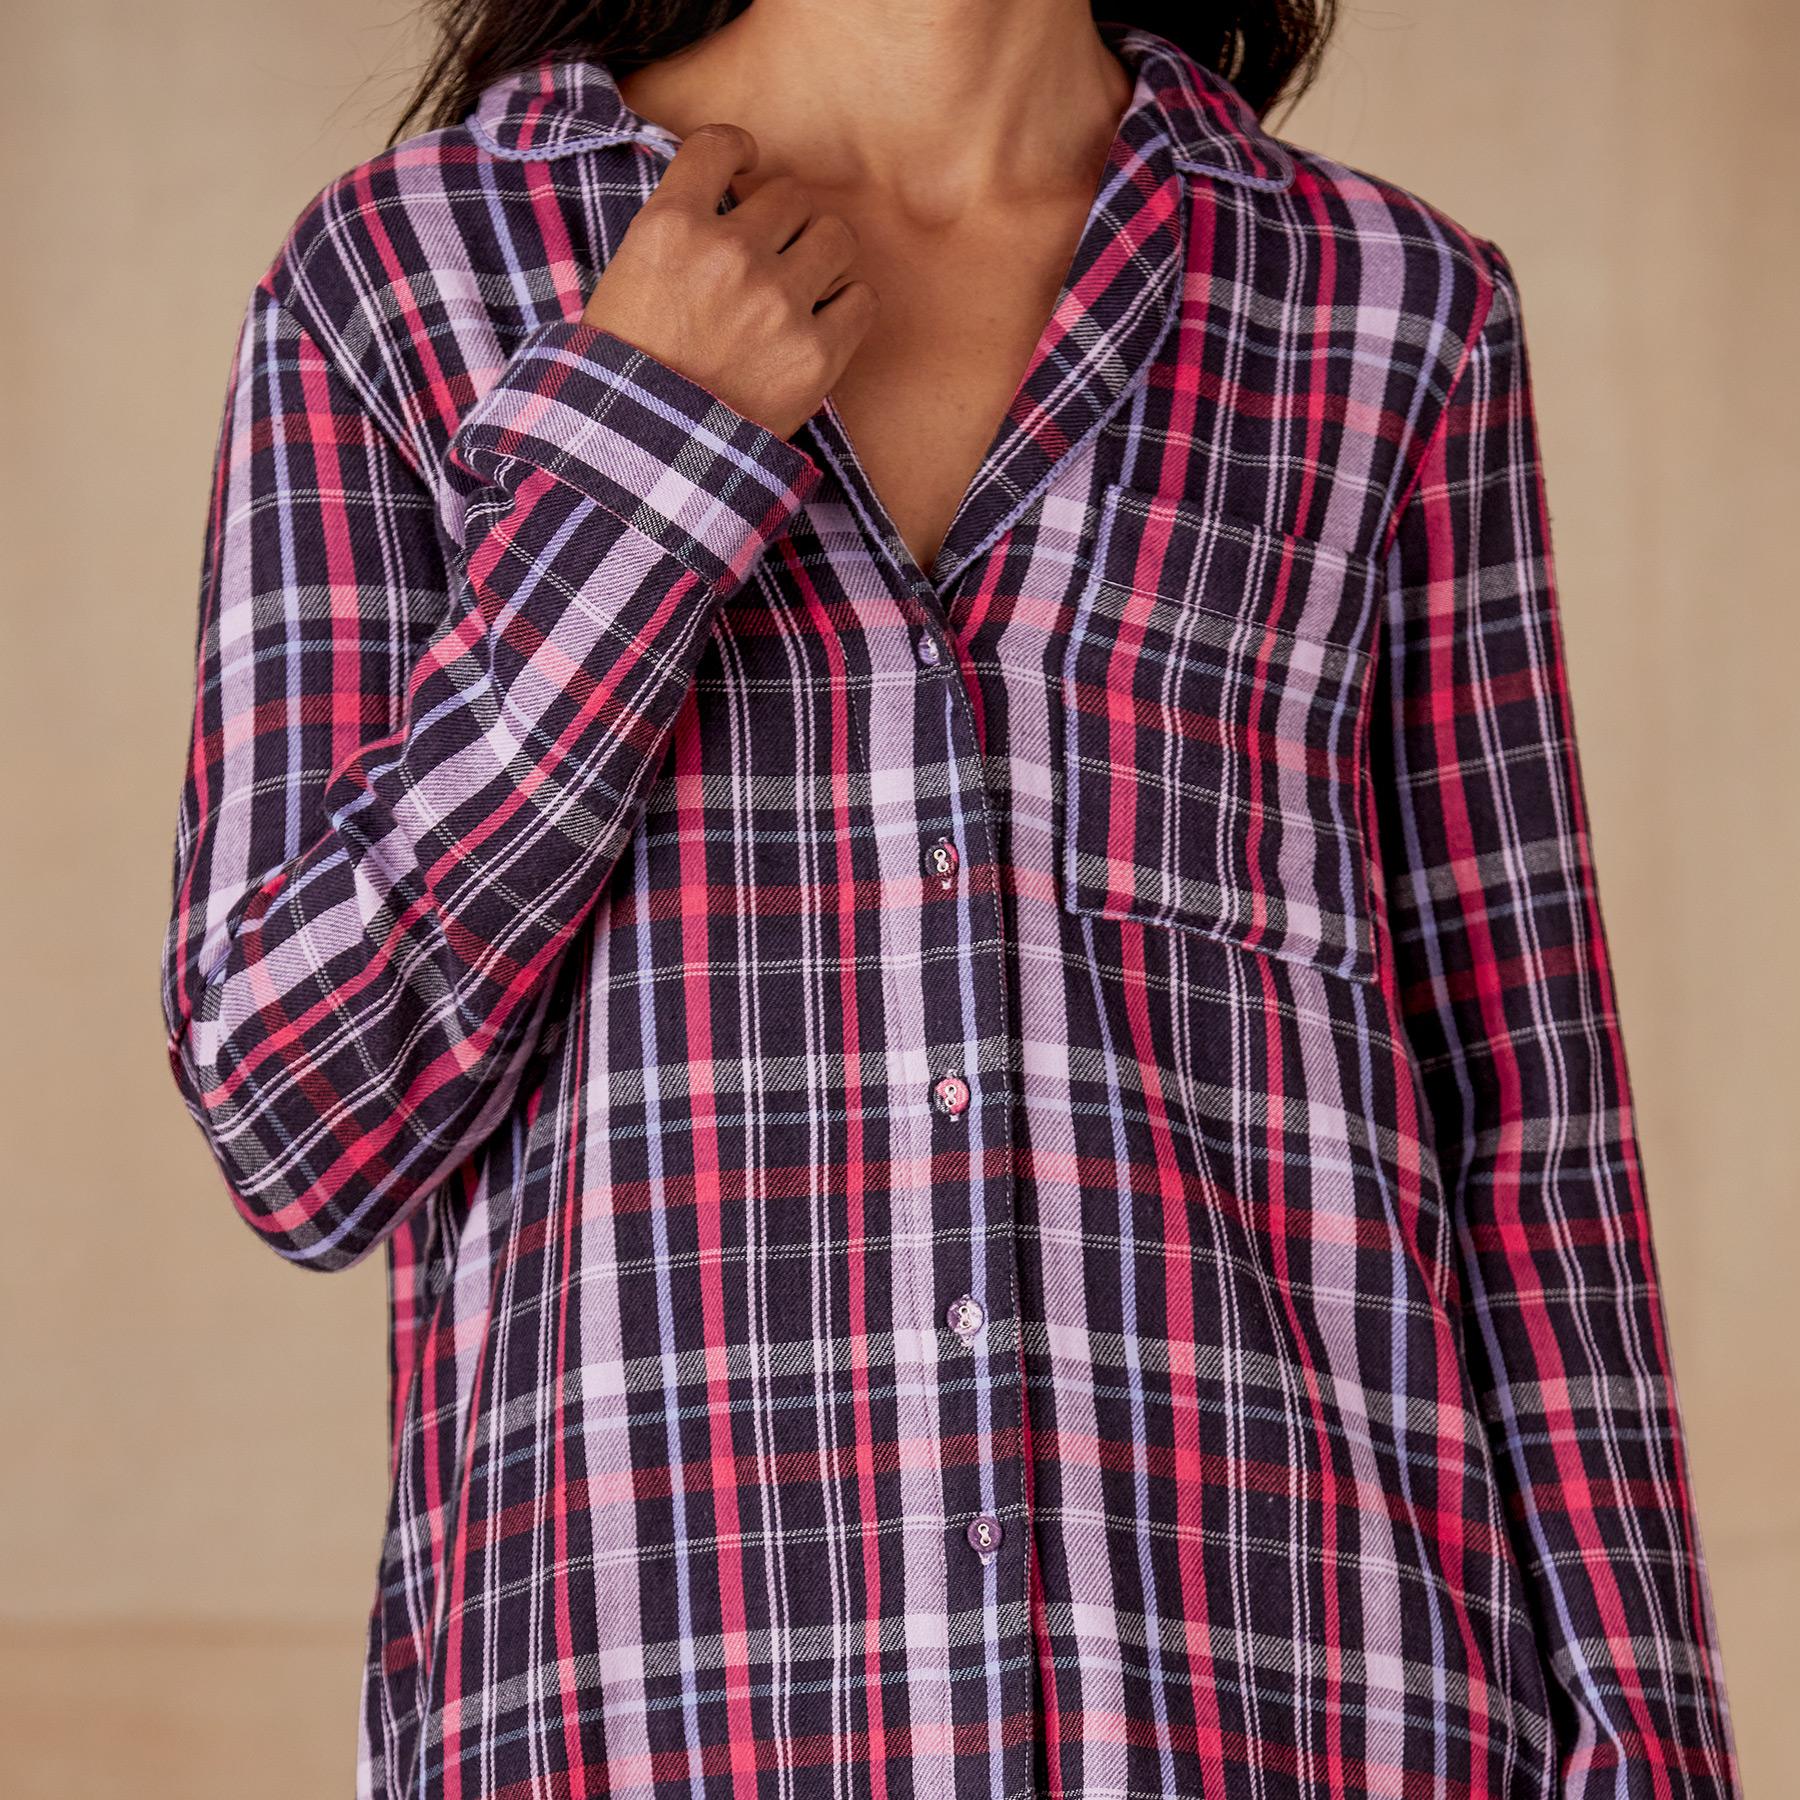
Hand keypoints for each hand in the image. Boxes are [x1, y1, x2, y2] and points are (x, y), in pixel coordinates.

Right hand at [579, 122, 878, 440]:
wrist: (645, 457)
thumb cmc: (630, 375)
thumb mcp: (626, 282)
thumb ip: (677, 233)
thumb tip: (727, 201)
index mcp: (671, 227)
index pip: (719, 145)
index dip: (740, 149)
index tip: (746, 164)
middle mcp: (729, 253)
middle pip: (790, 194)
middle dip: (785, 220)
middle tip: (774, 253)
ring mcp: (777, 303)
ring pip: (835, 235)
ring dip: (823, 254)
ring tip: (805, 285)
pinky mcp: (815, 353)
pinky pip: (862, 298)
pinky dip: (849, 304)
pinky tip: (827, 319)